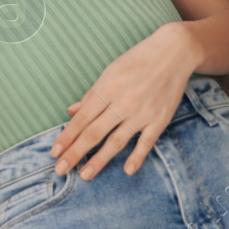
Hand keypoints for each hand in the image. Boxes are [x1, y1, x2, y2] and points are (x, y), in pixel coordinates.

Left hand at [50, 24, 201, 179]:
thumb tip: (71, 112)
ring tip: (85, 175)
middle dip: (75, 153)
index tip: (54, 152)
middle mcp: (123, 102)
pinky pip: (147, 142)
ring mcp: (142, 112)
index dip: (67, 137)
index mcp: (107, 88)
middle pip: (94, 133)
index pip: (82, 119)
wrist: (174, 52)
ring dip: (99, 160)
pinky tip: (127, 170)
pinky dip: (137, 156)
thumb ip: (91, 95)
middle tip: (61, 170)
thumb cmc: (137, 60)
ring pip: (116, 141)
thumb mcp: (110, 72)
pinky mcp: (160, 119)